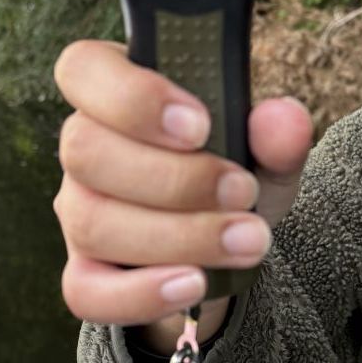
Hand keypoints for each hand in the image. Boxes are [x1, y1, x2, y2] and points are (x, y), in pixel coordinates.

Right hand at [53, 40, 312, 335]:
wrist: (227, 249)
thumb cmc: (233, 176)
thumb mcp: (264, 153)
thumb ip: (274, 133)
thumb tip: (283, 119)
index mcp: (115, 95)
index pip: (83, 70)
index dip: (132, 97)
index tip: (199, 125)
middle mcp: (84, 150)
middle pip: (85, 152)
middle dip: (174, 177)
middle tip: (244, 192)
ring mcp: (78, 214)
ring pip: (93, 223)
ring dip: (178, 235)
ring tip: (249, 241)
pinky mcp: (85, 275)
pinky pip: (86, 291)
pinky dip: (141, 292)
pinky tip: (194, 283)